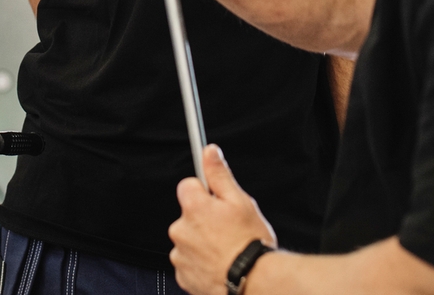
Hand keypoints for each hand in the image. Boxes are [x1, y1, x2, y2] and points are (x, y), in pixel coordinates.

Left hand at [170, 145, 276, 294]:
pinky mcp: (183, 276)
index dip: (205, 192)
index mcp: (193, 208)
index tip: (217, 202)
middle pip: (188, 215)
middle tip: (227, 230)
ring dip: (202, 243)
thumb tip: (209, 151)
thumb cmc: (249, 244)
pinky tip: (220, 265)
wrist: (253, 282)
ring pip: (189, 240)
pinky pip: (189, 263)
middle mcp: (180, 230)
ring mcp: (180, 255)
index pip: (187, 186)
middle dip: (204, 219)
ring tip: (226, 251)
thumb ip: (219, 174)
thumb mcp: (240, 201)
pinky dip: (201, 263)